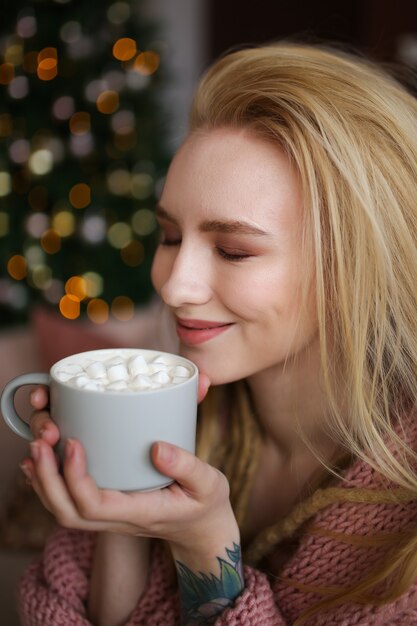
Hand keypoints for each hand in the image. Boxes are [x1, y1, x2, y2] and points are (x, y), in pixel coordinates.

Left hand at [20, 373, 237, 552]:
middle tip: (41, 440)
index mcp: (142, 512)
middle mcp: (118, 519)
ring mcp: (110, 517)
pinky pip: (69, 503)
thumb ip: (187, 466)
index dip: (76, 477)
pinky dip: (49, 483)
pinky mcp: (107, 508)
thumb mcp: (209, 483)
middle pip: (68, 512)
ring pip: (63, 511)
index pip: (95, 506)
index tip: (74, 442)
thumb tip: (157, 447)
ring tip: (36, 444)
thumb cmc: (206, 504)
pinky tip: (42, 460)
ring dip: (43, 480)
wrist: (203, 531)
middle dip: (47, 478)